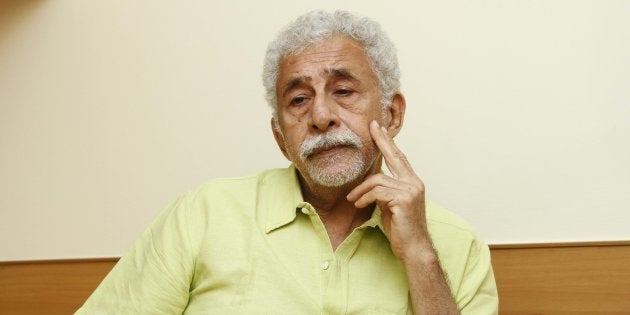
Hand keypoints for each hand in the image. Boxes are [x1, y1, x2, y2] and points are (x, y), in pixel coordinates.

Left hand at [347, 120, 432, 261]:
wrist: (414, 249)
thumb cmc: (402, 230)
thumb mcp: (390, 206)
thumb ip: (385, 191)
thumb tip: (372, 183)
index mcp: (412, 182)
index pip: (399, 158)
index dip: (388, 142)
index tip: (379, 128)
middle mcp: (414, 183)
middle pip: (395, 156)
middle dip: (382, 140)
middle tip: (372, 127)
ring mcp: (411, 190)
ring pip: (377, 180)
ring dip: (360, 190)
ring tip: (352, 199)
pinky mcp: (404, 199)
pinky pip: (377, 192)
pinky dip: (364, 198)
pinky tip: (358, 205)